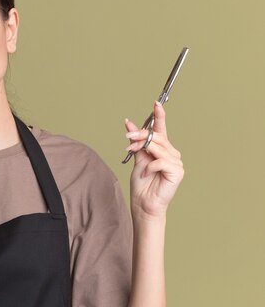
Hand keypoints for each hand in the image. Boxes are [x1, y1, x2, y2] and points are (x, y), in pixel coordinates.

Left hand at [124, 101, 184, 217]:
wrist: (143, 203)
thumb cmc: (141, 184)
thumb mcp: (137, 158)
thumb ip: (135, 141)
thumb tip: (129, 122)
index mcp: (162, 149)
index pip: (161, 129)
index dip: (159, 116)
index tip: (156, 103)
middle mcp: (172, 153)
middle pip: (156, 136)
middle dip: (140, 134)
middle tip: (127, 137)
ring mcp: (176, 162)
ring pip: (158, 146)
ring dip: (142, 148)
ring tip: (132, 153)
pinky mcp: (178, 171)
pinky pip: (161, 161)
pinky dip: (150, 166)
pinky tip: (146, 173)